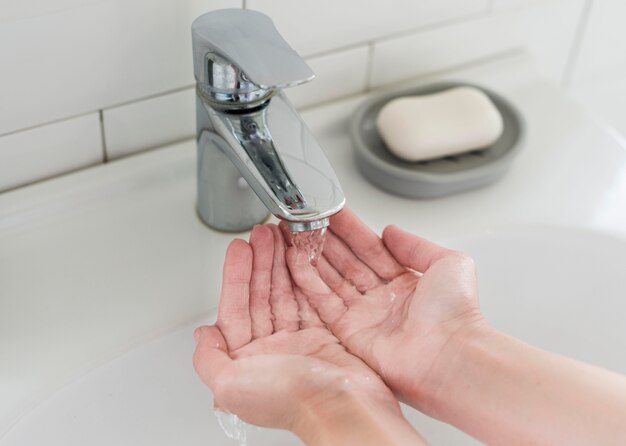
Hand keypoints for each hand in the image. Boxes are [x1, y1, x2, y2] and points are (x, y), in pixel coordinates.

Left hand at [193, 225, 424, 444]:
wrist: (343, 409)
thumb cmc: (291, 403)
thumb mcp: (230, 385)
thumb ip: (208, 360)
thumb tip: (202, 336)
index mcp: (248, 361)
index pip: (236, 308)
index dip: (236, 276)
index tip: (238, 249)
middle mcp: (271, 350)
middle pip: (261, 295)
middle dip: (260, 262)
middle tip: (262, 234)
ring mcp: (298, 342)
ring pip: (285, 293)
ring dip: (280, 264)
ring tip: (280, 237)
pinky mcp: (324, 336)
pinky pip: (310, 298)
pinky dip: (305, 276)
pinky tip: (301, 257)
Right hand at [285, 209, 483, 408]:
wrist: (449, 355)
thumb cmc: (455, 314)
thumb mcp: (448, 262)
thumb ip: (416, 244)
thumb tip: (391, 230)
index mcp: (405, 282)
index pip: (370, 248)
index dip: (351, 230)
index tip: (333, 212)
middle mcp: (382, 299)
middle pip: (346, 262)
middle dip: (326, 240)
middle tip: (307, 219)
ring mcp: (364, 316)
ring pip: (331, 279)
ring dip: (312, 256)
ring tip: (296, 234)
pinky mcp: (349, 333)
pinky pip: (322, 302)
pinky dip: (307, 281)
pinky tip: (295, 260)